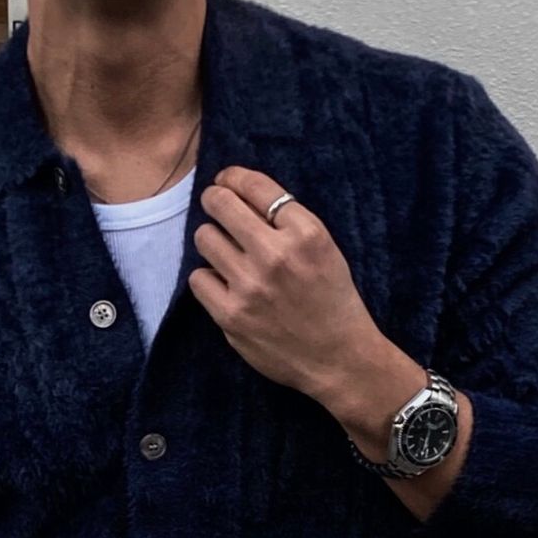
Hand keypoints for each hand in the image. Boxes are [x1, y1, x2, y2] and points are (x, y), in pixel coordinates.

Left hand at [187, 165, 384, 403]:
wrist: (339, 359)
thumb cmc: (334, 303)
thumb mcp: (326, 250)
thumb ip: (290, 224)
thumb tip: (241, 196)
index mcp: (306, 233)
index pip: (256, 187)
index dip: (233, 177)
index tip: (225, 180)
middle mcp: (276, 255)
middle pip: (222, 205)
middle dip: (214, 199)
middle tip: (214, 205)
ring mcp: (250, 286)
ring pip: (205, 238)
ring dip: (211, 240)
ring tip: (224, 251)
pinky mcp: (231, 315)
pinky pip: (198, 279)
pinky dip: (207, 279)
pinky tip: (223, 284)